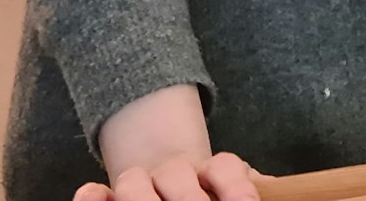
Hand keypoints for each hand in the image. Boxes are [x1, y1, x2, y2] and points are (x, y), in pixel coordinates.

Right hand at [71, 152, 263, 200]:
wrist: (169, 188)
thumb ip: (245, 186)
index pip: (225, 167)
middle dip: (189, 199)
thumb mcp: (231, 190)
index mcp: (210, 172)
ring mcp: (138, 184)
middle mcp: (173, 174)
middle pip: (177, 173)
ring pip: (132, 181)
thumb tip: (273, 186)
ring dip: (141, 198)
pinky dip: (93, 197)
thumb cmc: (210, 192)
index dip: (235, 185)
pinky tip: (96, 197)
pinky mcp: (108, 198)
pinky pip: (93, 194)